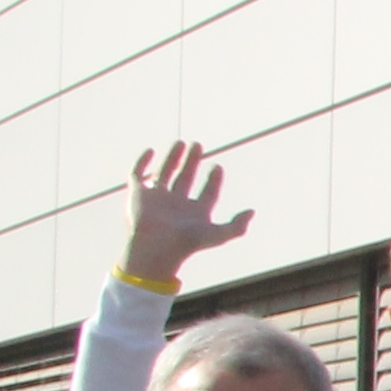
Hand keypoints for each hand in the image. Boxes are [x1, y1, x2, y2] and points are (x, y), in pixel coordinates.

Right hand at [122, 141, 255, 285]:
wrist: (155, 248)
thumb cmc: (186, 243)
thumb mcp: (218, 235)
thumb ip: (238, 226)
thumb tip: (252, 212)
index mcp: (195, 213)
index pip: (207, 193)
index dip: (214, 180)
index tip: (217, 167)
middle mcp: (176, 204)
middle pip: (185, 178)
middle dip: (192, 162)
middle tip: (197, 145)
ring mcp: (156, 199)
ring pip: (164, 173)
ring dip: (173, 158)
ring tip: (181, 143)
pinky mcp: (137, 195)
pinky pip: (137, 175)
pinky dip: (142, 162)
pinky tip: (151, 150)